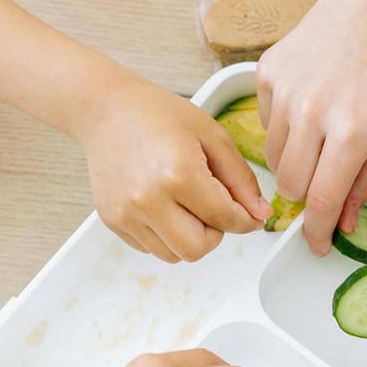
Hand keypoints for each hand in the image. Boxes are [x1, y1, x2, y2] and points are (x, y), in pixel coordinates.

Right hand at [78, 80, 269, 262]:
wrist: (106, 110)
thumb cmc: (157, 115)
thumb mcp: (211, 136)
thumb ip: (240, 178)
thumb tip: (260, 213)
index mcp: (179, 174)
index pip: (225, 220)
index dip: (246, 220)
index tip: (250, 216)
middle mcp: (148, 200)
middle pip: (197, 250)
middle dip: (214, 233)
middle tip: (212, 207)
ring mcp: (126, 213)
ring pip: (173, 256)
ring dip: (188, 237)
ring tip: (185, 203)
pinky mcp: (113, 220)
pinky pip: (150, 248)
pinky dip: (164, 235)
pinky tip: (162, 203)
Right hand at [259, 0, 366, 256]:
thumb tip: (341, 219)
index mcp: (352, 129)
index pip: (321, 200)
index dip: (315, 232)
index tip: (314, 246)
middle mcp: (312, 111)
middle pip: (290, 185)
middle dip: (305, 197)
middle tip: (323, 187)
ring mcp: (284, 91)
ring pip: (273, 158)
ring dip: (294, 162)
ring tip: (322, 139)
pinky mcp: (266, 74)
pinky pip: (265, 123)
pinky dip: (284, 128)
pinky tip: (311, 106)